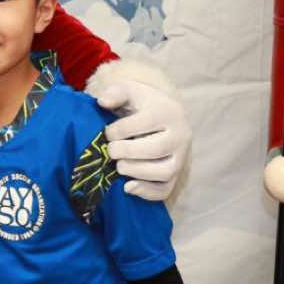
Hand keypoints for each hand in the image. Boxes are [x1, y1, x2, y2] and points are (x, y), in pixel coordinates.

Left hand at [96, 77, 190, 201]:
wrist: (163, 116)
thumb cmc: (141, 104)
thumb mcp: (129, 91)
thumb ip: (115, 93)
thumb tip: (103, 102)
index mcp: (168, 111)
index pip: (145, 122)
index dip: (119, 130)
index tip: (107, 133)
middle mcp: (181, 134)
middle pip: (156, 149)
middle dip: (127, 152)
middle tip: (111, 151)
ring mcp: (181, 157)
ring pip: (164, 172)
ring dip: (137, 172)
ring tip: (119, 166)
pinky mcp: (176, 175)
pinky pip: (165, 189)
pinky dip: (146, 192)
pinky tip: (127, 186)